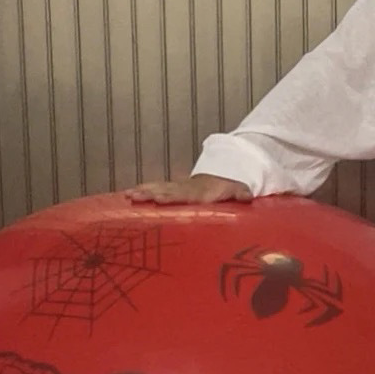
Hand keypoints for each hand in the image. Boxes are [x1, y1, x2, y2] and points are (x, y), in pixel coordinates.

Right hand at [126, 174, 250, 205]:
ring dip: (143, 191)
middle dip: (151, 193)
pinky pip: (156, 189)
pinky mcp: (172, 190)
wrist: (220, 174)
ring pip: (159, 188)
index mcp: (201, 192)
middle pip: (167, 190)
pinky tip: (128, 195)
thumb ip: (240, 193)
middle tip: (136, 196)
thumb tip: (246, 195)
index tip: (160, 198)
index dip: (173, 197)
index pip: (185, 195)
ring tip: (128, 195)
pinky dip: (142, 191)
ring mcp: (178, 188)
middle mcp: (187, 188)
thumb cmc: (228, 188)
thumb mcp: (238, 189)